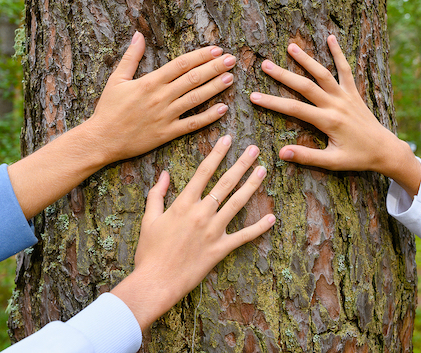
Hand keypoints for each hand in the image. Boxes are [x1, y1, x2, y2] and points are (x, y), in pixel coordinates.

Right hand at [88, 31, 236, 163]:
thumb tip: (139, 35)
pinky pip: (192, 124)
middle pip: (193, 79)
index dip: (200, 56)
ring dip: (215, 88)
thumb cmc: (108, 109)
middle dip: (214, 68)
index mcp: (150, 82)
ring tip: (230, 78)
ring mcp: (165, 116)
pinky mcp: (167, 133)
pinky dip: (208, 117)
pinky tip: (222, 109)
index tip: (216, 50)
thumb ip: (131, 57)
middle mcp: (160, 97)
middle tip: (232, 59)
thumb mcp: (116, 79)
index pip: (181, 64)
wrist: (101, 140)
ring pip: (195, 99)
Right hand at [110, 135, 275, 330]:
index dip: (217, 153)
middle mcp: (201, 213)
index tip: (228, 139)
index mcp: (183, 203)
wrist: (155, 281)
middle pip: (225, 182)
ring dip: (252, 185)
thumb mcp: (149, 219)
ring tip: (263, 170)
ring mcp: (213, 231)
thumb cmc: (149, 251)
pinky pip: (243, 236)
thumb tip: (164, 173)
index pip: (204, 171)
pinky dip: (259, 227)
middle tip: (255, 149)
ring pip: (237, 203)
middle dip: (241, 164)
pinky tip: (271, 217)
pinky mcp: (220, 249)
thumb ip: (157, 194)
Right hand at [249, 35, 420, 194]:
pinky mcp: (354, 92)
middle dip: (283, 75)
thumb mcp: (332, 162)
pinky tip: (331, 38)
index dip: (272, 102)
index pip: (294, 109)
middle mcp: (336, 104)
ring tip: (290, 46)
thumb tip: (281, 152)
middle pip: (305, 86)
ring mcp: (346, 96)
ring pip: (323, 74)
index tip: (253, 96)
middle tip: (264, 64)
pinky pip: (346, 70)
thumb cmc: (358, 157)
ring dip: (307, 59)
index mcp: (328, 121)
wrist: (385, 150)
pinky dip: (339, 53)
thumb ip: (307, 156)